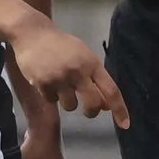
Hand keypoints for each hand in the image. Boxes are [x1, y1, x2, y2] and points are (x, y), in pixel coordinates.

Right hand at [10, 20, 128, 125]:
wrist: (32, 33)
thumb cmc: (62, 46)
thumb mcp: (84, 56)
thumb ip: (96, 79)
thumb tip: (105, 106)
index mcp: (92, 64)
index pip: (111, 90)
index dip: (120, 109)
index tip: (125, 125)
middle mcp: (78, 72)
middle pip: (93, 104)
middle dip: (92, 112)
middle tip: (89, 111)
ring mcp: (59, 78)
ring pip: (71, 106)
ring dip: (68, 102)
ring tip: (61, 86)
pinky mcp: (42, 83)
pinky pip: (52, 101)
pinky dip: (51, 95)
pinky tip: (47, 81)